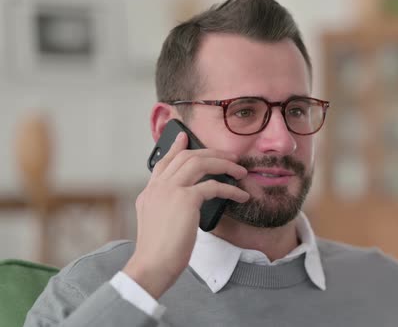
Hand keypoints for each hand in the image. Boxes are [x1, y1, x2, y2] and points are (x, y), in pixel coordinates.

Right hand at [123, 132, 248, 298]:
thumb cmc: (158, 252)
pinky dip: (231, 189)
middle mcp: (158, 187)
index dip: (176, 148)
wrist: (152, 265)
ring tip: (240, 170)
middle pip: (186, 157)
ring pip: (200, 163)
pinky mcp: (185, 199)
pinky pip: (214, 186)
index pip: (164, 162)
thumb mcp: (157, 223)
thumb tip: (188, 201)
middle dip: (212, 153)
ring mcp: (170, 190)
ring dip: (224, 164)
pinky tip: (241, 196)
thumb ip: (167, 207)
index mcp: (149, 192)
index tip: (184, 137)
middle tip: (230, 155)